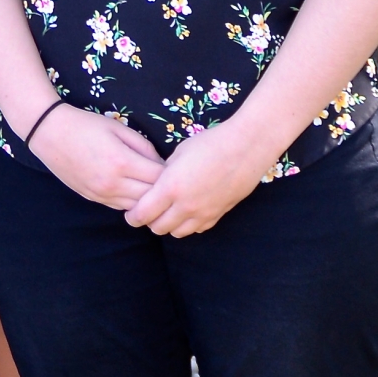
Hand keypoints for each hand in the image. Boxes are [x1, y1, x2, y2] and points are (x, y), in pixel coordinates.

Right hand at [26, 105, 163, 210]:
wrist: (51, 134)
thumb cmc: (86, 126)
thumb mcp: (119, 128)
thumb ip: (144, 146)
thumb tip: (161, 164)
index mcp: (122, 162)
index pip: (159, 178)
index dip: (172, 174)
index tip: (177, 168)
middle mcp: (113, 183)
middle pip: (151, 197)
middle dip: (164, 190)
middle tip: (171, 181)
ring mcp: (102, 194)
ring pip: (137, 207)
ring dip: (149, 200)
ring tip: (157, 189)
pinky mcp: (94, 199)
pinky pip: (122, 207)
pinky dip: (133, 201)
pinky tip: (137, 191)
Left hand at [125, 116, 278, 236]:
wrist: (246, 147)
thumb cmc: (211, 143)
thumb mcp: (179, 153)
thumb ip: (164, 172)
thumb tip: (157, 184)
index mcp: (170, 187)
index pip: (143, 214)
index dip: (133, 217)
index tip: (131, 213)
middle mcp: (185, 205)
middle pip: (158, 228)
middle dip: (149, 221)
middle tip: (149, 211)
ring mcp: (203, 213)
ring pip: (177, 233)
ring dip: (169, 225)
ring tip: (169, 211)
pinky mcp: (218, 215)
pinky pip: (197, 229)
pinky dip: (188, 224)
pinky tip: (189, 211)